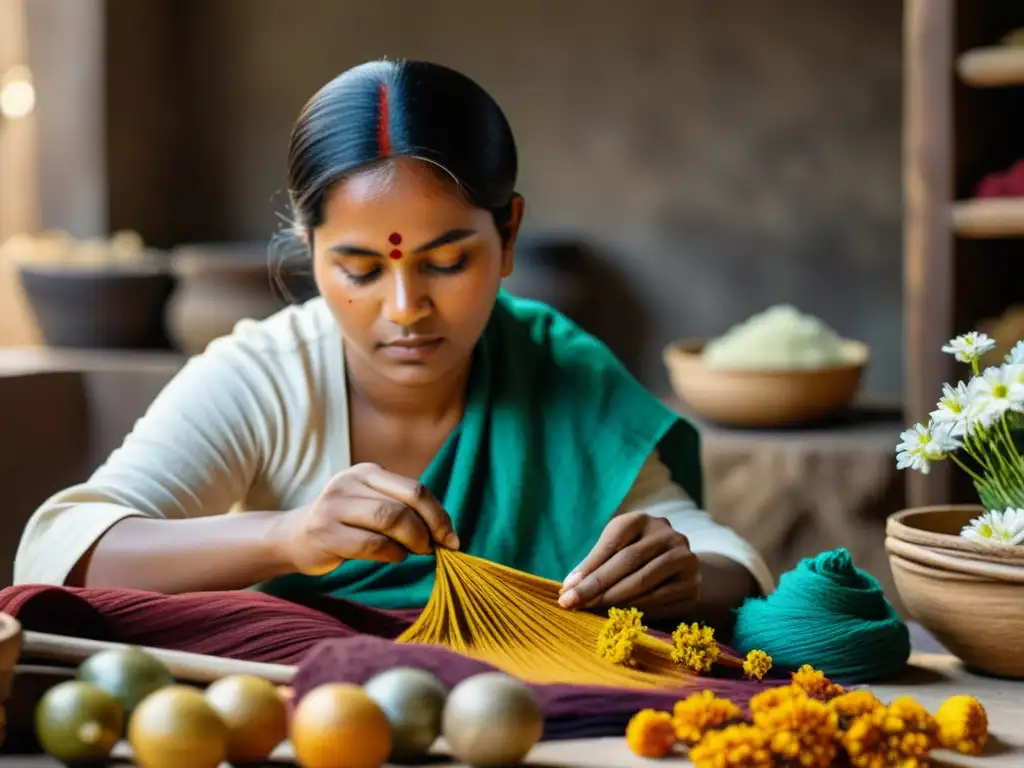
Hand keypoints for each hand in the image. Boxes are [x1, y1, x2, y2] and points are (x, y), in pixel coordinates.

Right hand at [273, 463, 459, 575]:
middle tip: (434, 549)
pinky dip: (391, 554)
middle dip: (428, 530)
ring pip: (389, 520)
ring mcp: (334, 506)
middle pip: (405, 505)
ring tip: (414, 552)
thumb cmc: (346, 524)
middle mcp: (350, 482)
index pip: (415, 490)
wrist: (294, 537)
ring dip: (412, 541)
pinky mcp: (325, 532)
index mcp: (367, 472)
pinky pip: (371, 544)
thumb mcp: (373, 505)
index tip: (451, 539)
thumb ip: (404, 510)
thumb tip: (447, 534)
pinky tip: (393, 557)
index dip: (439, 515)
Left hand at [557, 511, 699, 619]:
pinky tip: (617, 618)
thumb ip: (594, 564)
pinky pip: (659, 601)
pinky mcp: (692, 584)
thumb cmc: (636, 556)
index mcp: (642, 519)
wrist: (679, 566)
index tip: (567, 590)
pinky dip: (634, 611)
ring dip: (613, 601)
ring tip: (591, 612)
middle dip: (596, 586)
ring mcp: (684, 559)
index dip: (589, 566)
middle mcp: (667, 534)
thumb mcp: (616, 549)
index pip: (613, 541)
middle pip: (627, 561)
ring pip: (644, 583)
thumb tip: (568, 588)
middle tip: (573, 604)